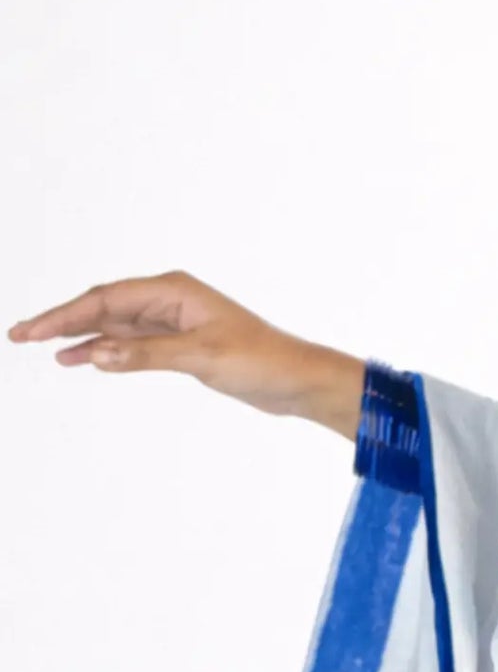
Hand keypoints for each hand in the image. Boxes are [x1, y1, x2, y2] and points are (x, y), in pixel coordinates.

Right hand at [9, 271, 365, 438]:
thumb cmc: (261, 361)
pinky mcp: (181, 344)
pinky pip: (132, 343)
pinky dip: (106, 350)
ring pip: (114, 325)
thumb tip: (96, 353)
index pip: (104, 299)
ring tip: (42, 347)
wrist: (297, 380)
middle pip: (103, 307)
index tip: (29, 332)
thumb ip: (147, 354)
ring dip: (80, 335)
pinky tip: (82, 359)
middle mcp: (170, 300)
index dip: (63, 315)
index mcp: (173, 291)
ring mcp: (174, 322)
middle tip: (20, 337)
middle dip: (62, 321)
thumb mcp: (201, 357)